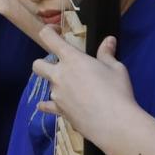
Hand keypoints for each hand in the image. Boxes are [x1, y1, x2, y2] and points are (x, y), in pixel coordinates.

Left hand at [32, 29, 136, 146]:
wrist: (113, 123)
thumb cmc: (116, 90)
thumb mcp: (116, 68)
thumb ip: (107, 53)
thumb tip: (109, 40)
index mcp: (71, 59)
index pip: (48, 38)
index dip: (48, 32)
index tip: (55, 32)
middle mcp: (59, 75)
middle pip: (37, 64)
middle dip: (44, 63)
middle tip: (60, 66)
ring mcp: (57, 94)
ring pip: (47, 85)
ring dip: (56, 84)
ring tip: (72, 89)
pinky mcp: (59, 111)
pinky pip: (48, 106)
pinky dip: (48, 105)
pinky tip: (46, 106)